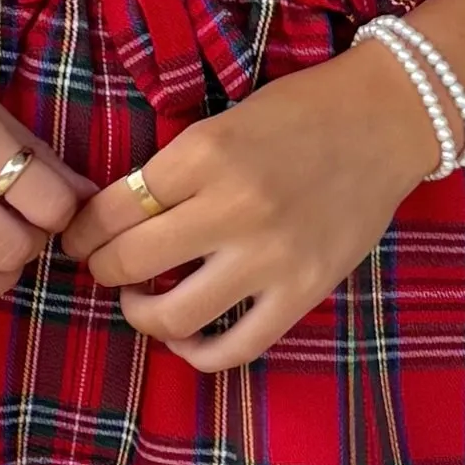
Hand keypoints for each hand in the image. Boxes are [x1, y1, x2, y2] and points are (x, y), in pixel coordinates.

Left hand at [61, 48, 442, 371]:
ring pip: (174, 316)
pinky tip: (187, 337)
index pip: (112, 209)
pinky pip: (234, 348)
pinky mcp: (303, 292)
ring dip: (141, 315)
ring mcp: (270, 257)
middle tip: (103, 266)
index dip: (81, 231)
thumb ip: (173, 171)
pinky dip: (198, 353)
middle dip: (101, 269)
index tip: (78, 238)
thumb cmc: (299, 112)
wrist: (386, 119)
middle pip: (130, 263)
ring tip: (140, 302)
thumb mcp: (220, 123)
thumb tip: (112, 220)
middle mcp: (233, 208)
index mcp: (204, 154)